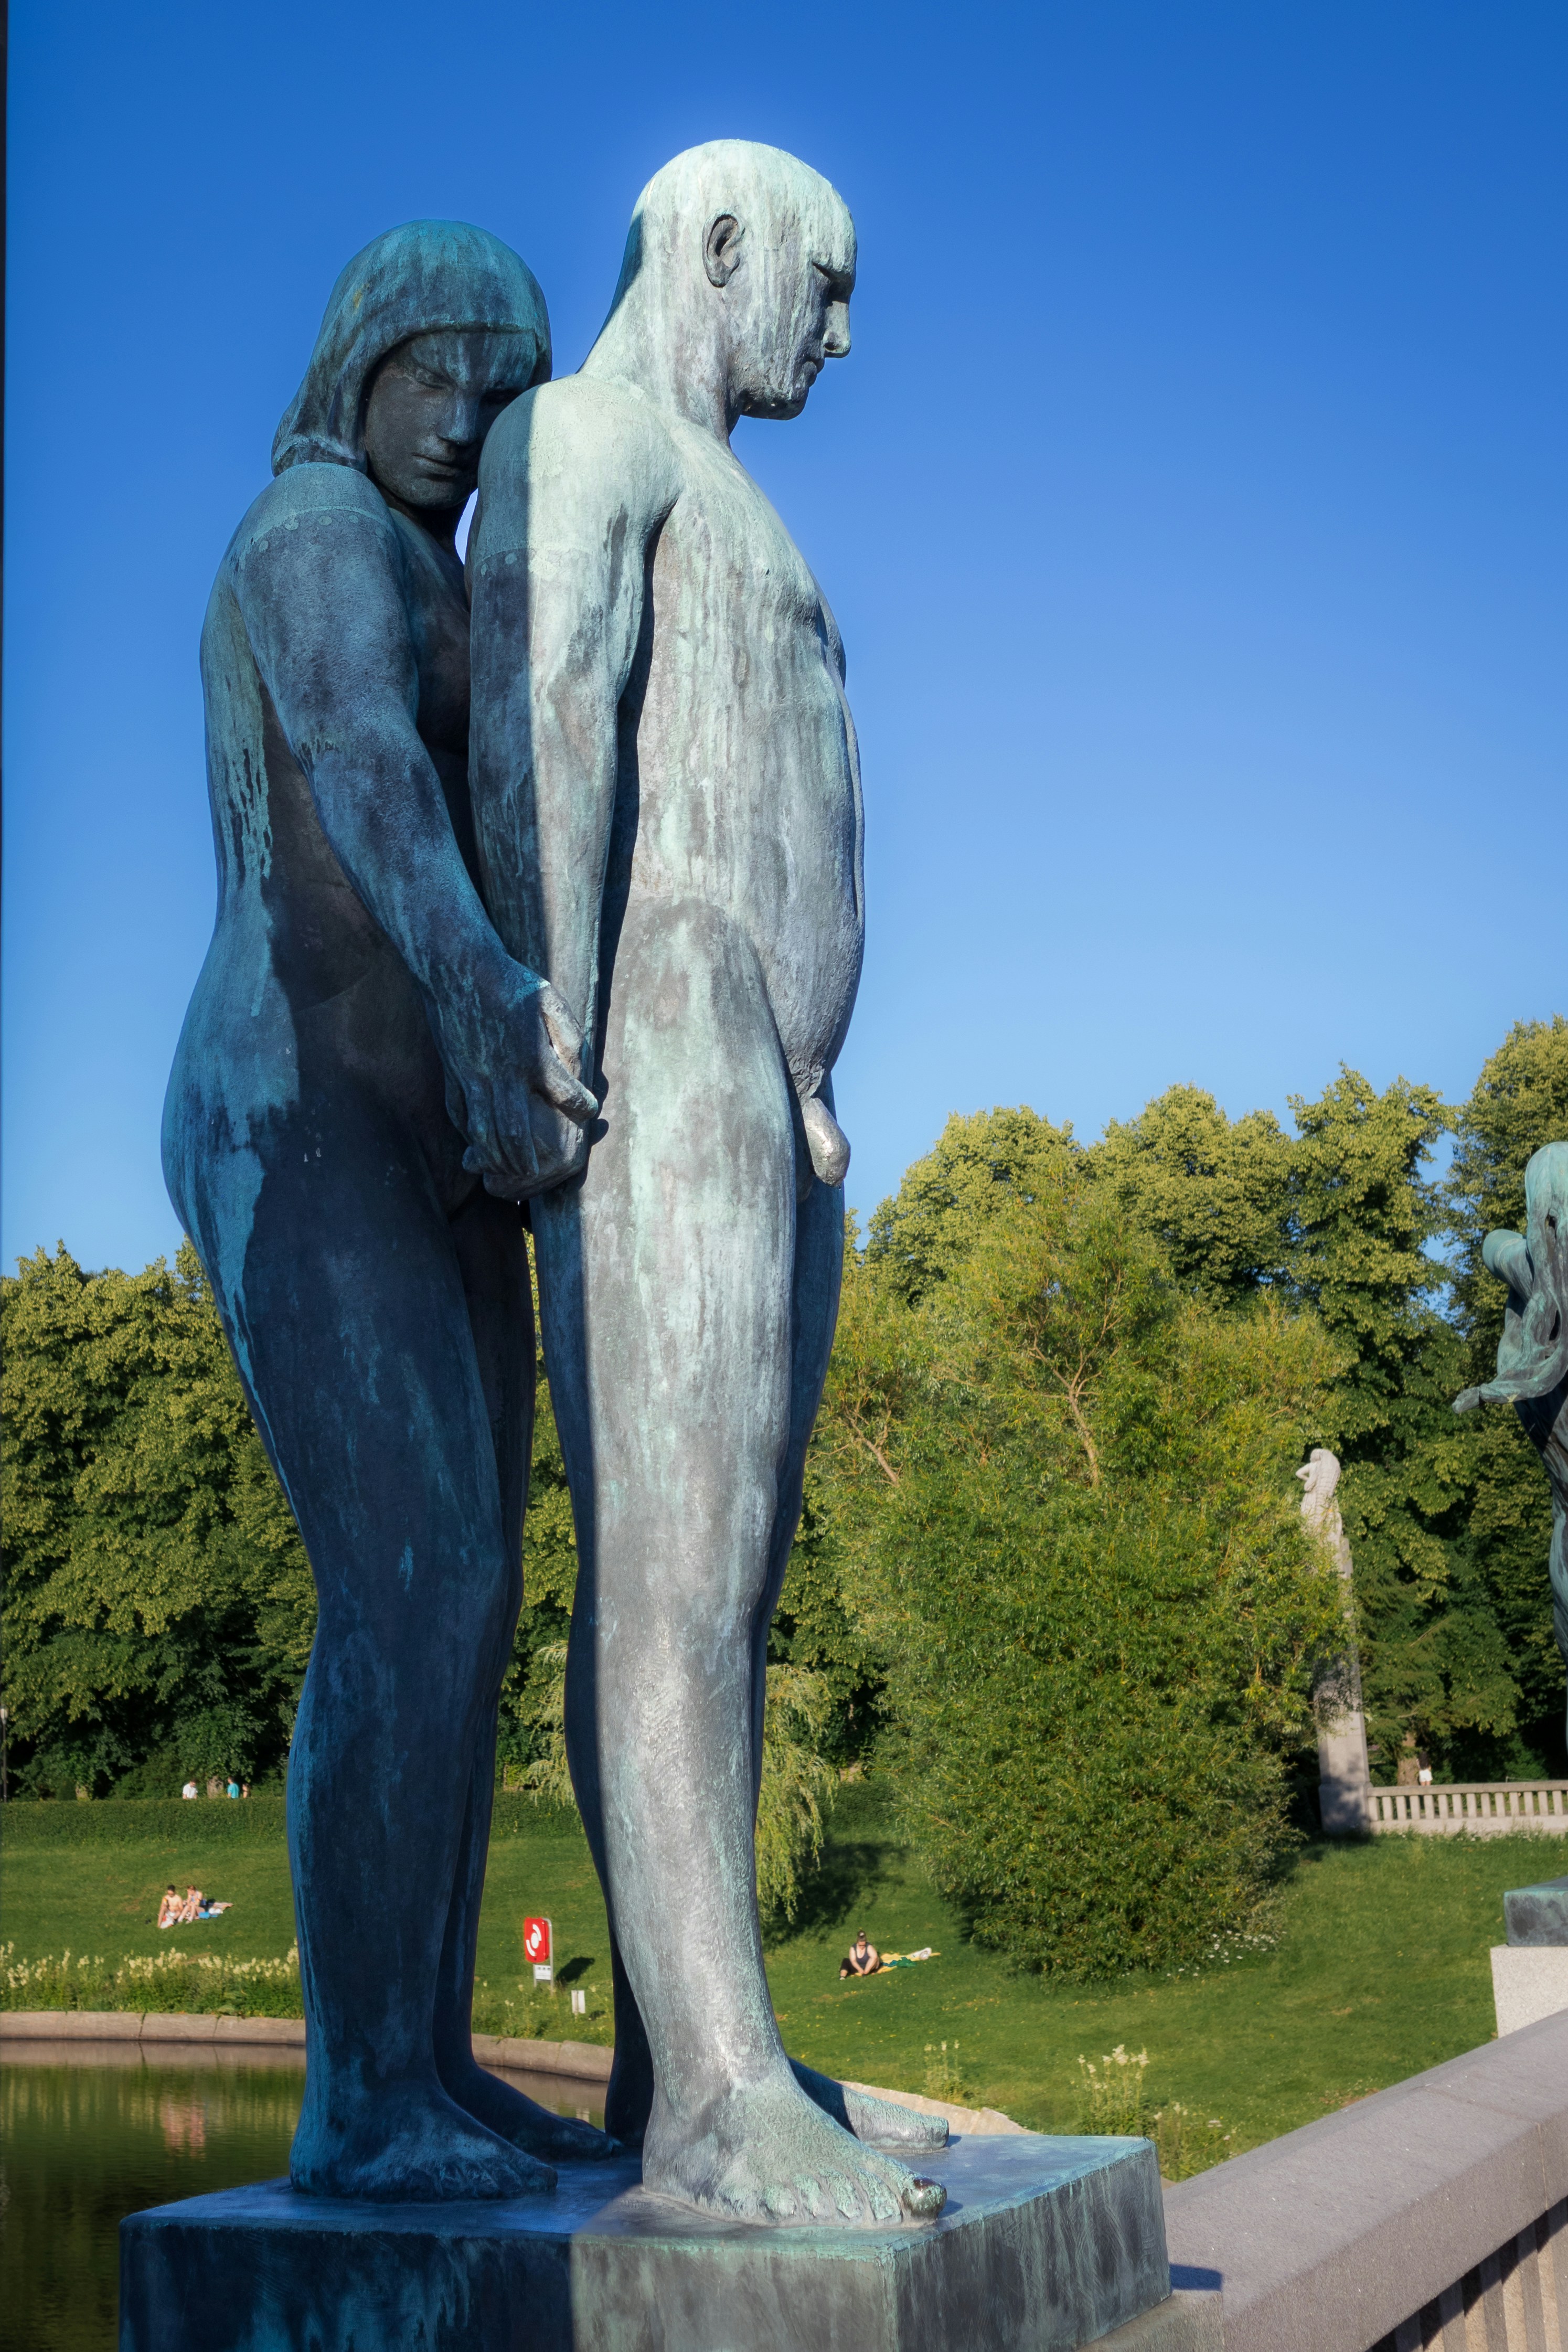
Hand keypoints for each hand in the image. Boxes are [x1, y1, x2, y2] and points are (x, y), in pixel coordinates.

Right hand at [434, 955, 598, 1199]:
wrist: (456, 968)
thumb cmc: (510, 982)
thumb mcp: (549, 999)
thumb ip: (568, 1035)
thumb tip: (581, 1068)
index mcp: (529, 1053)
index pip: (563, 1092)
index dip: (581, 1106)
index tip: (590, 1111)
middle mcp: (500, 1072)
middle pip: (513, 1128)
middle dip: (525, 1158)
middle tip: (536, 1174)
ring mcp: (473, 1076)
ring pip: (483, 1129)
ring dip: (497, 1156)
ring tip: (509, 1173)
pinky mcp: (455, 1074)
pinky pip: (461, 1114)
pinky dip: (471, 1136)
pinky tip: (479, 1150)